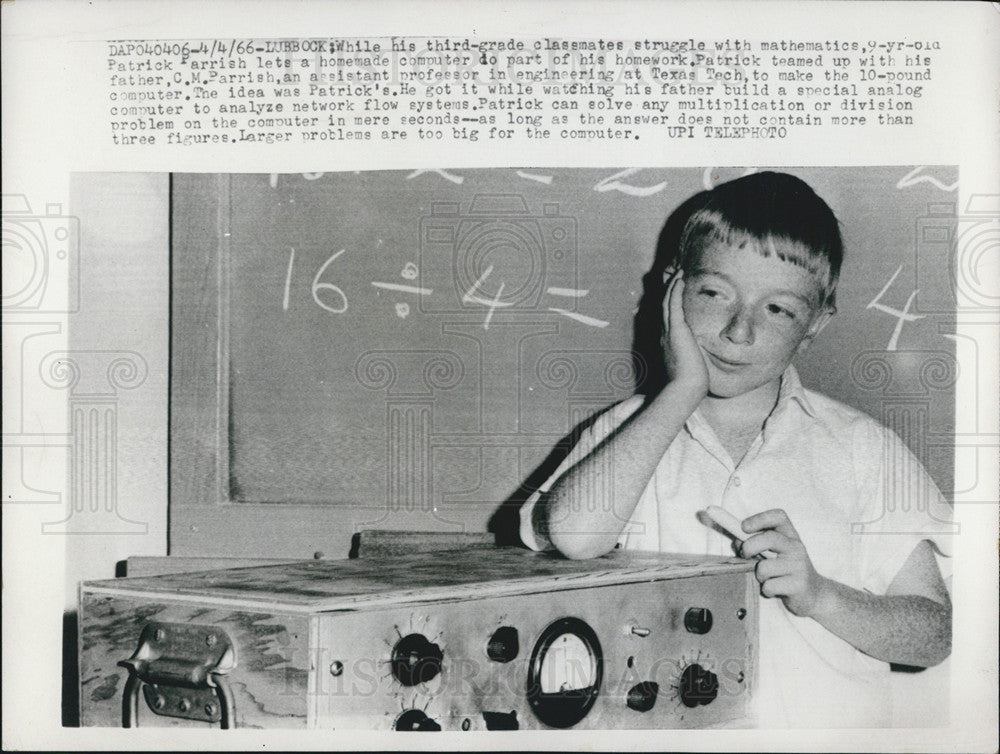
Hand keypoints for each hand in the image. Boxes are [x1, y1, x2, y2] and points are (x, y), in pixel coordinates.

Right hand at [662, 271, 708, 397]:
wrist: (687, 388)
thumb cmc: (691, 382)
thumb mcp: (691, 366)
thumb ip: (693, 358)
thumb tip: (700, 359)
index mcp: (668, 343)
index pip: (668, 318)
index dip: (670, 304)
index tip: (674, 294)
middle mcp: (664, 335)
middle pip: (664, 307)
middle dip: (669, 291)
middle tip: (674, 277)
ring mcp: (668, 331)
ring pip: (667, 302)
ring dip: (672, 286)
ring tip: (678, 273)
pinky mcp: (676, 329)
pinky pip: (674, 304)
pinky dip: (676, 291)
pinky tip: (680, 280)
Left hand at [740, 509, 830, 617]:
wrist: (813, 595)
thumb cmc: (785, 571)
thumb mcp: (773, 553)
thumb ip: (756, 544)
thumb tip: (737, 541)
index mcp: (789, 535)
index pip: (778, 516)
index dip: (759, 518)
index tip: (743, 527)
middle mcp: (796, 547)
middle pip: (769, 538)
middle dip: (749, 546)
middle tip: (744, 555)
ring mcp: (799, 566)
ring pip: (764, 567)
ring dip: (758, 575)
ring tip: (768, 579)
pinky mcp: (799, 585)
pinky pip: (769, 586)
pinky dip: (766, 590)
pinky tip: (775, 590)